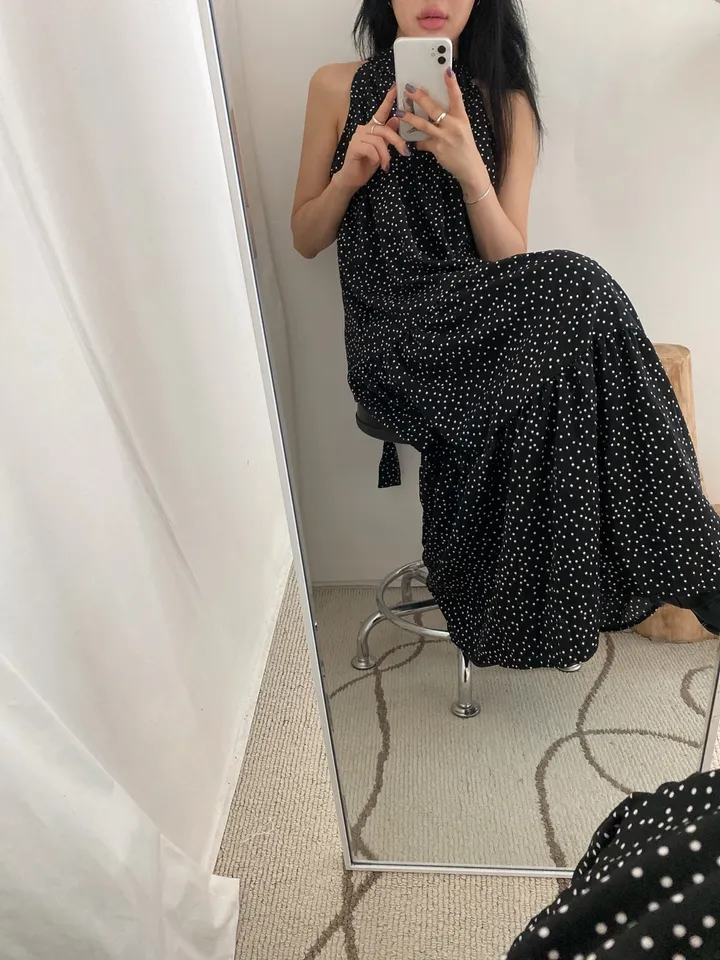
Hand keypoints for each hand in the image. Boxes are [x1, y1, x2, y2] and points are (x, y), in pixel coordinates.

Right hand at [334, 85, 408, 193]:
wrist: (352, 179)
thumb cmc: (367, 165)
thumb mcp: (382, 150)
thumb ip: (388, 136)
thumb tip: (396, 119)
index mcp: (372, 128)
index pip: (381, 112)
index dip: (388, 100)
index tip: (396, 88)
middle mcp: (364, 129)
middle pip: (385, 129)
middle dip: (397, 141)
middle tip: (404, 152)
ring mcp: (357, 136)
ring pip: (379, 141)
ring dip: (385, 155)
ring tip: (385, 165)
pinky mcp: (354, 146)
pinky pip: (371, 149)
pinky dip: (376, 158)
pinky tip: (374, 163)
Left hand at [399, 70, 490, 196]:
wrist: (469, 168)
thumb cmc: (464, 145)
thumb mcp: (462, 128)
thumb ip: (450, 117)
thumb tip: (433, 107)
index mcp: (461, 117)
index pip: (457, 97)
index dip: (452, 84)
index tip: (446, 70)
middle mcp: (453, 125)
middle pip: (434, 108)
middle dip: (420, 97)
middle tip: (409, 88)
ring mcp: (445, 137)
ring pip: (424, 124)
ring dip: (410, 118)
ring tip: (399, 112)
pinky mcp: (438, 149)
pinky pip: (422, 142)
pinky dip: (417, 141)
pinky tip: (412, 141)